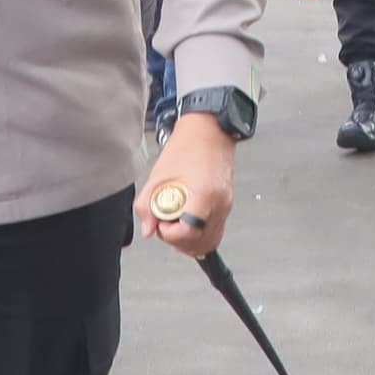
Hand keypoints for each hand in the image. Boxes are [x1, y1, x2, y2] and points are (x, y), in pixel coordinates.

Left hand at [143, 114, 237, 258]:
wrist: (210, 131)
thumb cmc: (188, 147)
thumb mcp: (159, 176)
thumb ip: (148, 205)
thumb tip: (148, 229)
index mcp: (203, 195)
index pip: (188, 233)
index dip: (169, 234)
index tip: (160, 223)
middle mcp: (219, 204)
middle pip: (200, 243)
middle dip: (177, 240)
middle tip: (164, 225)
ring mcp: (226, 206)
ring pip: (210, 242)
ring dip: (189, 242)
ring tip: (175, 226)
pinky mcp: (226, 206)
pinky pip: (215, 233)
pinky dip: (200, 236)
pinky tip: (186, 227)